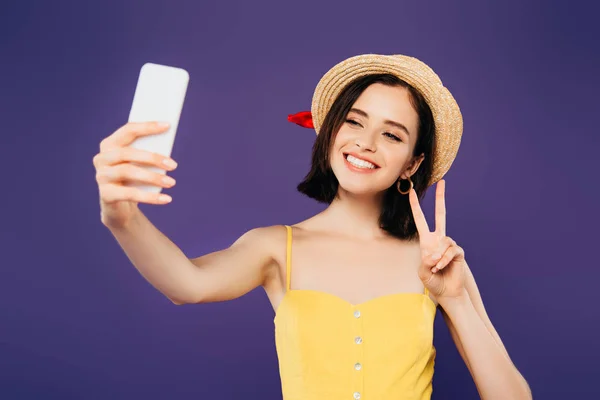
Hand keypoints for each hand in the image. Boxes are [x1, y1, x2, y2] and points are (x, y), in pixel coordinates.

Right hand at [93, 121, 177, 227]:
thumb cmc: (133, 179)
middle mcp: (102, 158)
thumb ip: (148, 153)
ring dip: (153, 177)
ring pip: (128, 172)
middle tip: (173, 165)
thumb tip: (169, 148)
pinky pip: (130, 194)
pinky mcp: (105, 195)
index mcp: (110, 144)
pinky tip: (167, 199)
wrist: (119, 207)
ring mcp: (101, 176)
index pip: (128, 130)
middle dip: (153, 158)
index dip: (148, 127)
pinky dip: (151, 197)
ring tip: (171, 182)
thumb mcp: (139, 164)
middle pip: (128, 153)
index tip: (168, 125)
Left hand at [408, 180, 467, 302]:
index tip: (410, 192)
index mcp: (427, 241)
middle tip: (442, 182)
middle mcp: (439, 239)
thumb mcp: (423, 271)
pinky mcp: (458, 252)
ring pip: (444, 241)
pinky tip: (442, 267)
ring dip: (438, 257)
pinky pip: (451, 251)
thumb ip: (426, 262)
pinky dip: (444, 260)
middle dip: (441, 198)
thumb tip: (434, 254)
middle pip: (441, 214)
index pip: (420, 220)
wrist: (446, 291)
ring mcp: (449, 244)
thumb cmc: (433, 281)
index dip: (415, 207)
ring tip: (436, 268)